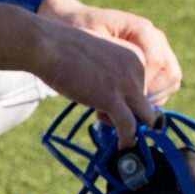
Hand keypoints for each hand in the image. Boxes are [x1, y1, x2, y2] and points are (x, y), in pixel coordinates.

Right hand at [30, 1, 164, 142]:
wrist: (50, 46)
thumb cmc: (65, 51)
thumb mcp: (99, 59)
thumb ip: (111, 76)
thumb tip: (112, 101)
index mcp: (135, 56)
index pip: (144, 88)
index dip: (128, 100)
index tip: (108, 102)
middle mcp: (136, 69)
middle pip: (144, 104)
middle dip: (127, 113)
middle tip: (103, 113)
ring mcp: (126, 84)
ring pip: (141, 117)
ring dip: (128, 128)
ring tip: (109, 127)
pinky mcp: (112, 99)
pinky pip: (129, 127)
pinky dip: (128, 140)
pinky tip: (123, 147)